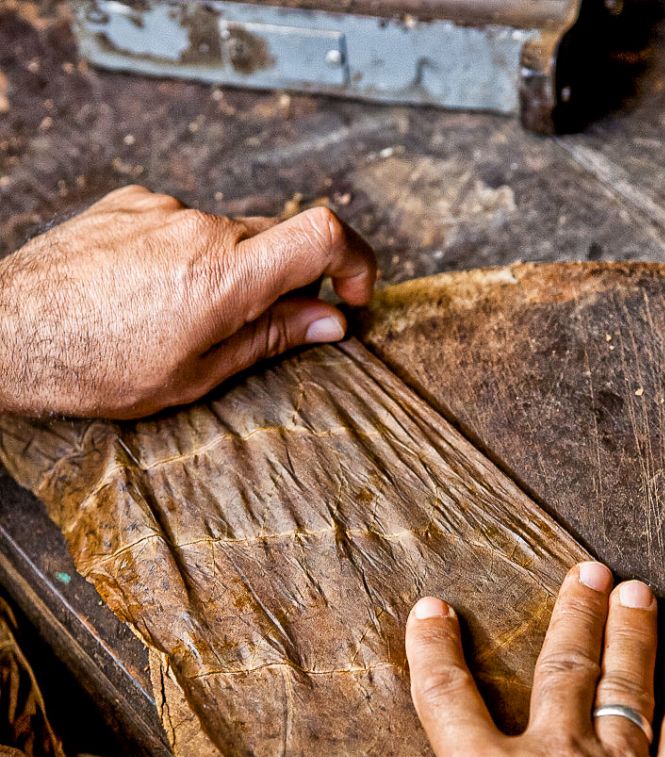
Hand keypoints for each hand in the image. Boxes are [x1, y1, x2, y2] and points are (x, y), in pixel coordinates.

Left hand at [0, 185, 375, 417]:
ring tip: (182, 317)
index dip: (356, 261)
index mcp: (224, 277)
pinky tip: (151, 292)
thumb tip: (328, 321)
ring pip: (229, 234)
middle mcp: (199, 228)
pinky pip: (184, 223)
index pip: (322, 234)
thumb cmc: (96, 367)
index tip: (352, 295)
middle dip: (286, 281)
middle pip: (278, 237)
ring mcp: (162, 209)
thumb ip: (271, 338)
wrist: (10, 332)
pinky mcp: (131, 201)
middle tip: (265, 327)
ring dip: (229, 271)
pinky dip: (187, 255)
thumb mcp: (197, 374)